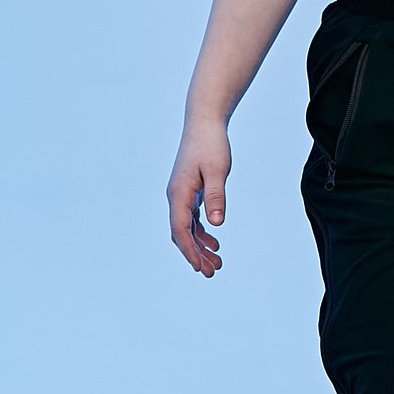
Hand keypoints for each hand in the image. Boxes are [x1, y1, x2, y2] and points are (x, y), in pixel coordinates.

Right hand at [167, 116, 231, 276]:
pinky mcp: (189, 190)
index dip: (189, 251)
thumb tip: (216, 224)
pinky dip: (201, 232)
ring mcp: (181, 193)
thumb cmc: (211, 144)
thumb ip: (216, 196)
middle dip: (195, 254)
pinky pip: (191, 218)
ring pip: (186, 227)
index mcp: (179, 193)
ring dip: (199, 246)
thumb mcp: (218, 170)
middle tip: (212, 272)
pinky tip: (214, 241)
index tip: (200, 268)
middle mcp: (176, 196)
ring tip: (216, 262)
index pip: (180, 230)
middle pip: (181, 233)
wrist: (204, 121)